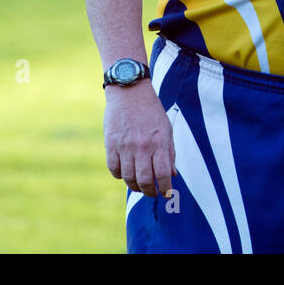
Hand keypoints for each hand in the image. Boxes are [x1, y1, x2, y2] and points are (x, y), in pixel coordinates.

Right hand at [104, 80, 175, 197]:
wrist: (130, 91)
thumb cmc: (151, 111)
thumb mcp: (166, 129)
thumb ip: (170, 152)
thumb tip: (173, 175)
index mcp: (159, 142)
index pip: (163, 174)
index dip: (165, 188)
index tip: (165, 193)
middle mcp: (143, 146)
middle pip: (144, 180)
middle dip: (148, 192)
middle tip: (150, 193)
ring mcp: (125, 145)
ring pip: (128, 177)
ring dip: (134, 186)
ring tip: (138, 185)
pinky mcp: (111, 143)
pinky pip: (114, 168)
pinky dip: (119, 175)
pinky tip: (124, 173)